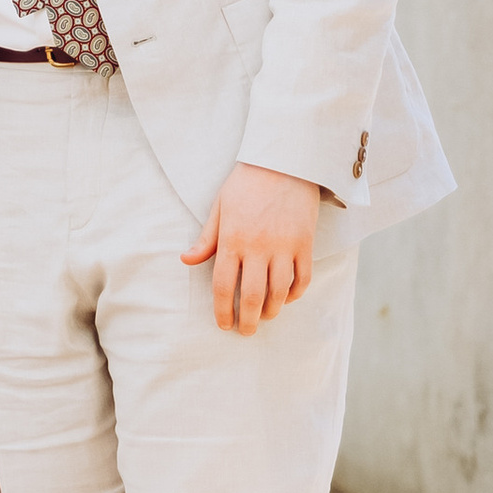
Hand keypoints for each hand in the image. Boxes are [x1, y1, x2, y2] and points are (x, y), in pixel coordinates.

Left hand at [182, 164, 321, 333]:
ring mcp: (285, 246)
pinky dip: (295, 293)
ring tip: (265, 316)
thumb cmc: (246, 183)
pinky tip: (286, 298)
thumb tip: (186, 261)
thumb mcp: (219, 207)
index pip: (224, 285)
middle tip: (245, 331)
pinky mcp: (306, 243)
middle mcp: (258, 247)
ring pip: (280, 291)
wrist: (284, 161)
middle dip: (248, 320)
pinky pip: (303, 278)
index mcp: (232, 239)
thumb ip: (206, 239)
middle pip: (253, 295)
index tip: (223, 324)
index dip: (222, 310)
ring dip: (272, 310)